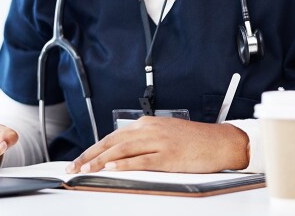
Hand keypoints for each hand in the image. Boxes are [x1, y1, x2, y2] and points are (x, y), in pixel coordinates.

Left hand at [66, 116, 248, 173]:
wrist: (220, 142)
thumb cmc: (194, 141)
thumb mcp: (164, 134)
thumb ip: (143, 140)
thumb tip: (120, 153)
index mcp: (146, 124)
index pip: (112, 137)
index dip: (93, 149)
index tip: (79, 160)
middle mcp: (149, 130)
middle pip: (112, 142)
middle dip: (90, 155)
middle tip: (74, 167)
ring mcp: (158, 142)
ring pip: (122, 150)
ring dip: (101, 161)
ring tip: (86, 170)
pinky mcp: (168, 156)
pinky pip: (141, 160)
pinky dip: (124, 164)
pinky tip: (111, 169)